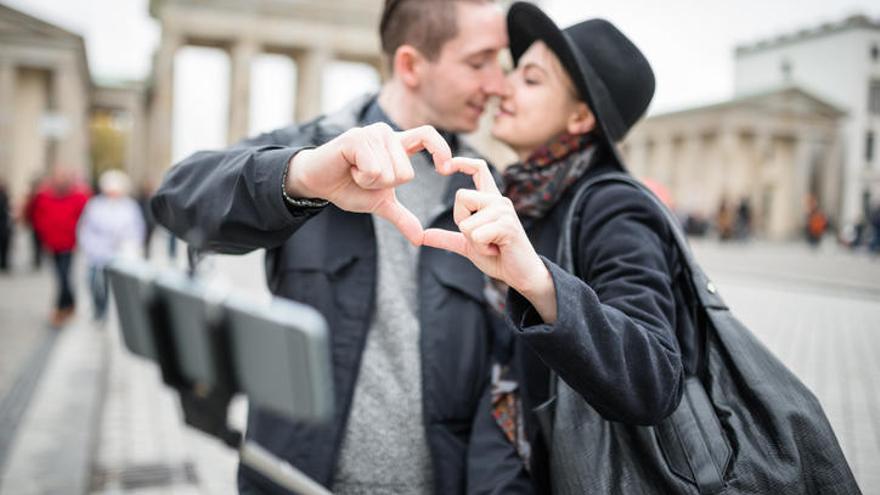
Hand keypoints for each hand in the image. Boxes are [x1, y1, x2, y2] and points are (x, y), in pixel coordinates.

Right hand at [285, 123, 451, 244]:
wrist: (317, 183)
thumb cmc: (348, 187)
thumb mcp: (379, 204)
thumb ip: (402, 217)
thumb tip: (420, 239)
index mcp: (397, 145)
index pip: (428, 135)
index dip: (441, 150)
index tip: (446, 170)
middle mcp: (387, 134)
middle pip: (406, 172)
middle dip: (385, 186)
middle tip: (365, 177)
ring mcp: (372, 133)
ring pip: (390, 173)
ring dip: (370, 182)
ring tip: (356, 172)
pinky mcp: (356, 138)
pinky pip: (374, 169)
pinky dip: (361, 177)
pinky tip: (349, 168)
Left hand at [422, 158, 556, 320]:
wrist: (522, 275)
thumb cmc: (498, 257)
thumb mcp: (468, 245)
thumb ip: (447, 238)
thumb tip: (422, 236)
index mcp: (491, 200)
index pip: (479, 168)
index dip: (461, 162)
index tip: (444, 167)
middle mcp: (498, 200)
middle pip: (461, 196)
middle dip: (461, 221)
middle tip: (481, 237)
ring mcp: (504, 212)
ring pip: (466, 222)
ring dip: (473, 241)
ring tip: (491, 245)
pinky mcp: (507, 226)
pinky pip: (476, 235)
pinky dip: (481, 248)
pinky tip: (496, 250)